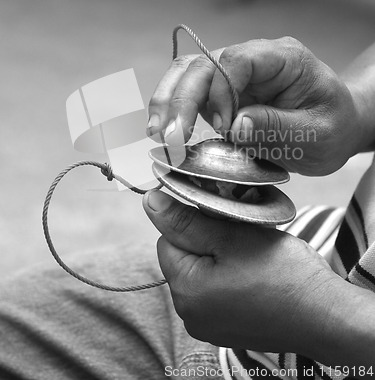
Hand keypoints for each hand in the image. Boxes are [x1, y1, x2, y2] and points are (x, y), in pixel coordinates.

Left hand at [142, 190, 339, 355]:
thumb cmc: (282, 273)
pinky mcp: (226, 328)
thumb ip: (187, 221)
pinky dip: (228, 277)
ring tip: (249, 254)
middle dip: (205, 240)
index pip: (167, 241)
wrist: (325, 315)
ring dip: (218, 257)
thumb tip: (150, 202)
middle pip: (183, 258)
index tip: (220, 219)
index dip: (191, 223)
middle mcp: (190, 315)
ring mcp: (208, 325)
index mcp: (186, 291)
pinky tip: (252, 274)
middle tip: (238, 235)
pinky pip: (214, 292)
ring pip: (200, 273)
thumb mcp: (231, 237)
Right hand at [147, 36, 360, 174]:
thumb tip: (234, 125)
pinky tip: (165, 134)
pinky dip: (172, 112)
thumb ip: (279, 127)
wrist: (334, 127)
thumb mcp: (319, 133)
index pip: (237, 60)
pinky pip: (188, 95)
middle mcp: (253, 60)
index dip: (221, 92)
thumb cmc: (333, 126)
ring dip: (167, 103)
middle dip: (181, 100)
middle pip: (203, 64)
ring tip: (158, 135)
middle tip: (170, 138)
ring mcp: (233, 76)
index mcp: (283, 58)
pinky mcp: (220, 94)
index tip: (223, 128)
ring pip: (187, 75)